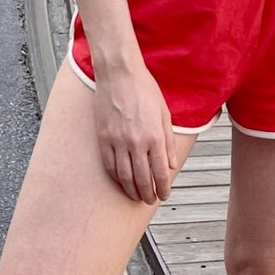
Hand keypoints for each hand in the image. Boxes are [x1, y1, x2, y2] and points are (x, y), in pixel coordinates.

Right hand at [92, 59, 178, 205]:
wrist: (119, 74)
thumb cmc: (144, 89)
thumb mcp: (164, 114)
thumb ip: (168, 141)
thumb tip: (171, 164)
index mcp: (155, 136)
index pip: (160, 173)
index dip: (163, 188)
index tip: (164, 195)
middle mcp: (136, 142)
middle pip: (142, 179)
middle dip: (148, 194)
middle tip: (151, 200)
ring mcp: (117, 141)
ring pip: (124, 176)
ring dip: (132, 191)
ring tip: (137, 197)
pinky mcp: (103, 138)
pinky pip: (109, 165)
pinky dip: (116, 178)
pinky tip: (121, 182)